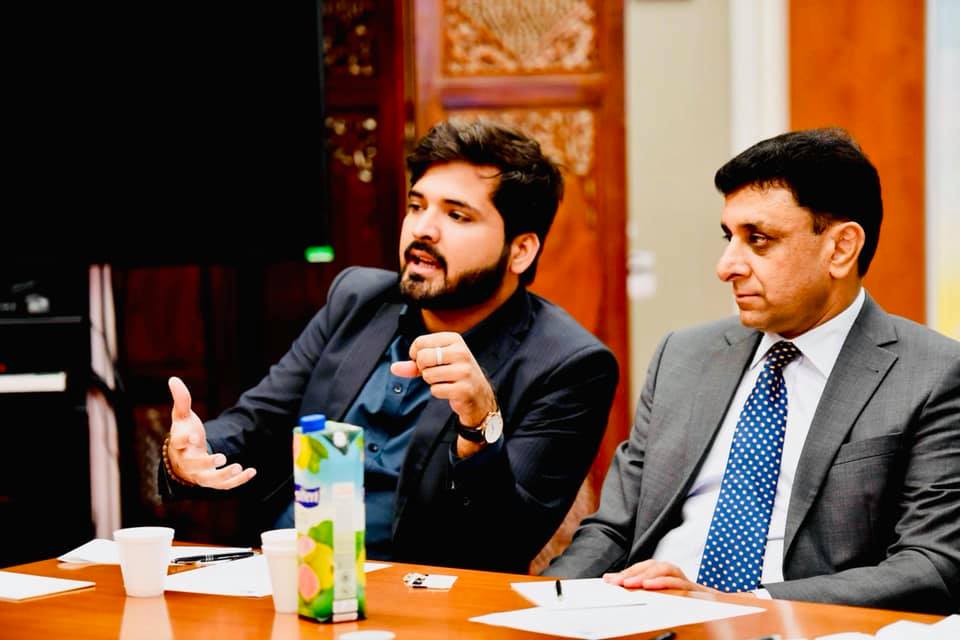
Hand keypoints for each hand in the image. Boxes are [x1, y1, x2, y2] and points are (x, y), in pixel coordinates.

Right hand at [166, 376, 256, 488]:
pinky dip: (238, 481)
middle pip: (195, 466)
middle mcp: (188, 462)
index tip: (195, 436)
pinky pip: (225, 485)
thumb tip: (173, 379)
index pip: (179, 443)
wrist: (183, 459)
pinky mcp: (213, 482)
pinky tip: (252, 471)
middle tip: (221, 457)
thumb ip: (181, 399)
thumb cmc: (184, 434)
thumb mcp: (182, 416)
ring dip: (224, 475)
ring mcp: (200, 474)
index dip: (185, 440)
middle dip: (207, 463)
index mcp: (179, 445)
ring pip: (211, 480)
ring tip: (239, 466)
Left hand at [390, 331, 496, 431]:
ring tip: (445, 380)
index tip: (426, 361)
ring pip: (428, 375)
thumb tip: (394, 368)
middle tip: (435, 372)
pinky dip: (438, 392)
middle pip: (423, 357)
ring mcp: (464, 371)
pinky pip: (435, 390)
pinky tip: (450, 390)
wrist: (479, 394)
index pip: (420, 342)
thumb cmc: (455, 374)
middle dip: (423, 369)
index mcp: (454, 339)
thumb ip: (414, 364)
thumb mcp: (437, 362)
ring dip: (431, 381)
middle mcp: (461, 352)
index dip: (416, 355)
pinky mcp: (463, 389)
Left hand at [603, 560, 717, 592]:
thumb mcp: (665, 597)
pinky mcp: (696, 590)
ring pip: (666, 569)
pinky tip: (650, 586)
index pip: (643, 568)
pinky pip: (680, 583)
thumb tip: (618, 584)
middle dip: (632, 572)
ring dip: (647, 575)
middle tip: (616, 582)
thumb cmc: (688, 602)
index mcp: (666, 574)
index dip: (626, 572)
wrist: (719, 608)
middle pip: (652, 565)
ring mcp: (687, 580)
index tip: (609, 580)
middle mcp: (676, 573)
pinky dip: (664, 583)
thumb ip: (646, 590)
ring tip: (631, 583)